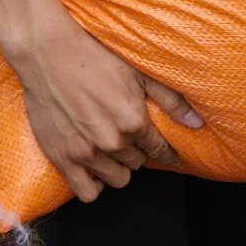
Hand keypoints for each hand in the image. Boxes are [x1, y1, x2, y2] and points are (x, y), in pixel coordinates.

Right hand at [12, 3, 201, 202]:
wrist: (47, 53)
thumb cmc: (93, 56)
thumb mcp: (138, 72)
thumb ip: (170, 100)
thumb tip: (198, 123)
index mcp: (133, 120)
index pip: (159, 149)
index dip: (167, 153)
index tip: (171, 157)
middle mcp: (112, 141)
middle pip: (137, 162)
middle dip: (138, 151)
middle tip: (129, 137)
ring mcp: (86, 153)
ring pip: (117, 179)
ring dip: (118, 166)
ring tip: (112, 150)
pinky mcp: (63, 159)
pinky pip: (87, 192)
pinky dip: (94, 185)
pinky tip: (94, 170)